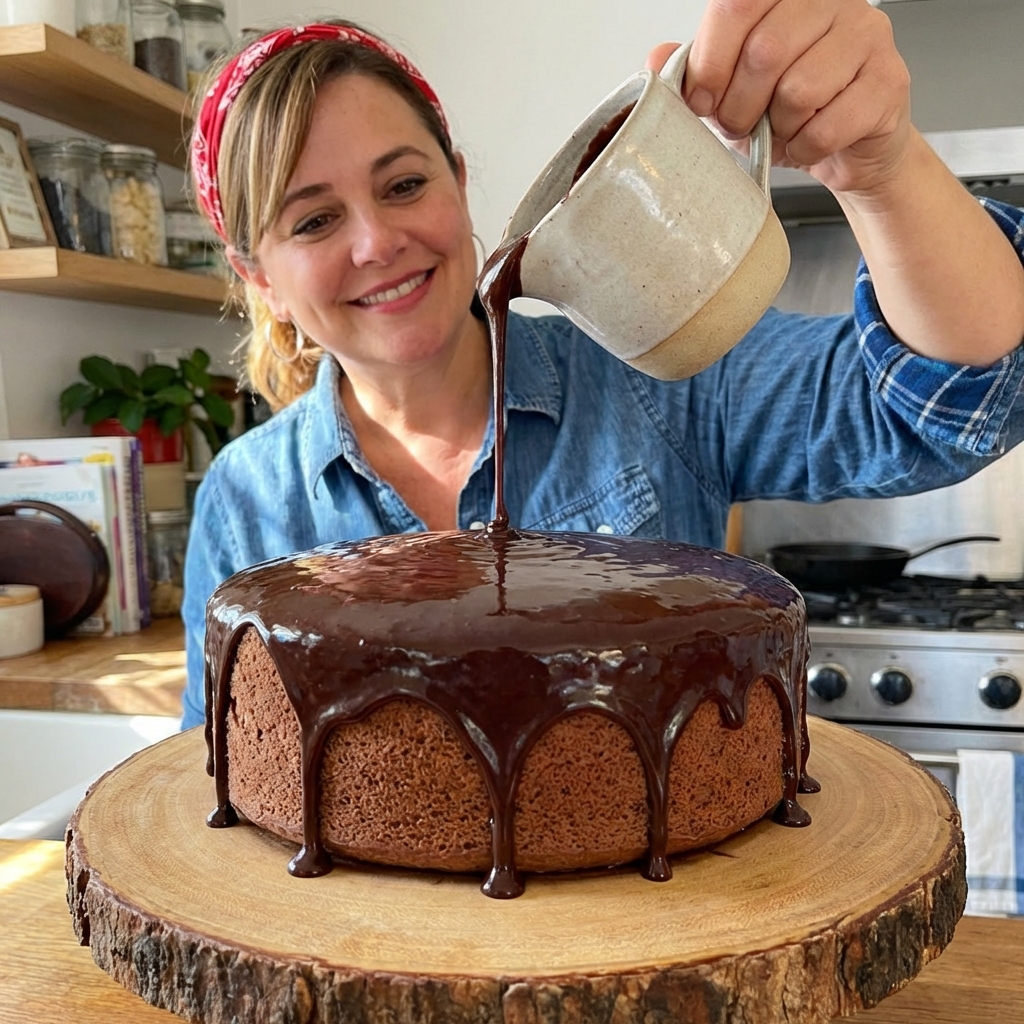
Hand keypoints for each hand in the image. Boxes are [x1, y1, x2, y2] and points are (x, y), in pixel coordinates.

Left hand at [647, 0, 910, 196]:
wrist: (847, 148)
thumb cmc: (787, 113)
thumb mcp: (731, 89)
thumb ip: (696, 70)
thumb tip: (654, 62)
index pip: (737, 4)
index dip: (710, 60)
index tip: (700, 99)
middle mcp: (833, 2)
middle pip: (765, 51)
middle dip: (739, 105)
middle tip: (740, 125)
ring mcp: (868, 37)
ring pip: (799, 89)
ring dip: (776, 128)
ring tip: (778, 131)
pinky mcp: (888, 82)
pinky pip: (827, 126)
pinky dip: (804, 148)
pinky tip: (805, 143)